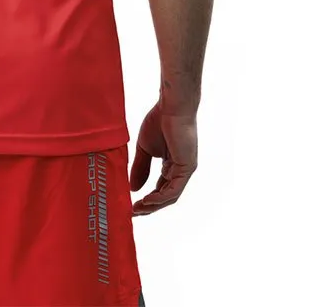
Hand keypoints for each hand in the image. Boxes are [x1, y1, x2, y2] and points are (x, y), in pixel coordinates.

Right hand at [129, 99, 197, 214]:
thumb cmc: (159, 121)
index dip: (147, 199)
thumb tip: (133, 189)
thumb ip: (140, 168)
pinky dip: (160, 197)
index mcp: (172, 166)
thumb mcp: (145, 149)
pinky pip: (174, 189)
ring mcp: (185, 170)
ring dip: (153, 205)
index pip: (160, 188)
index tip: (131, 204)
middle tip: (133, 212)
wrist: (171, 107)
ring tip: (138, 209)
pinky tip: (147, 200)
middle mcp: (180, 171)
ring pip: (170, 196)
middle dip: (149, 206)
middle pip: (165, 196)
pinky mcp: (187, 168)